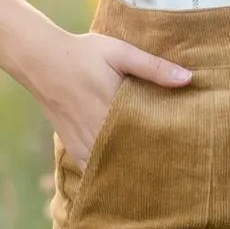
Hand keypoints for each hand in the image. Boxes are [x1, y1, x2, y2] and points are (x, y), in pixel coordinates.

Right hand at [33, 30, 192, 170]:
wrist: (41, 60)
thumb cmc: (83, 54)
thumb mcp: (120, 52)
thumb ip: (153, 67)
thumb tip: (188, 79)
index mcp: (115, 109)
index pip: (149, 138)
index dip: (167, 147)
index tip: (186, 152)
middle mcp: (99, 132)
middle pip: (133, 157)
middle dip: (154, 163)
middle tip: (177, 169)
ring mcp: (84, 143)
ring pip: (114, 167)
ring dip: (132, 170)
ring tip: (156, 175)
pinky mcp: (73, 147)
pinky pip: (93, 169)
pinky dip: (108, 173)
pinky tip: (124, 176)